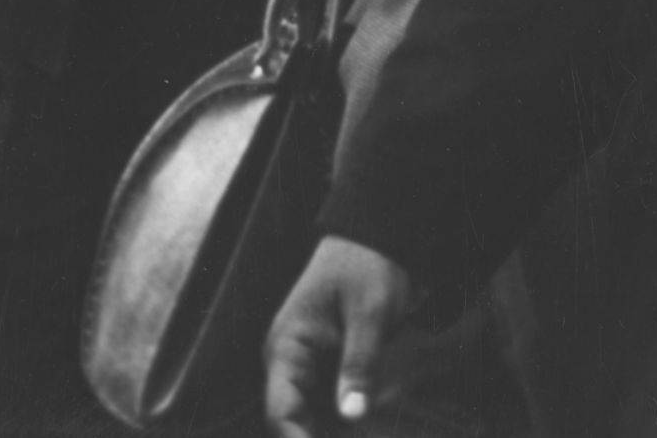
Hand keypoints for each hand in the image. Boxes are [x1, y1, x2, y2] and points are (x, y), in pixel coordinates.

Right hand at [266, 236, 414, 437]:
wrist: (376, 238)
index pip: (280, 412)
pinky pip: (333, 404)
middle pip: (296, 422)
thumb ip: (360, 363)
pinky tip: (371, 426)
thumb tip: (352, 415)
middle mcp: (289, 364)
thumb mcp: (371, 312)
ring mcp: (308, 368)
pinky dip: (349, 417)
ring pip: (316, 418)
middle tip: (362, 436)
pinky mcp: (328, 368)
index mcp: (286, 348)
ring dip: (338, 431)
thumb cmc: (368, 266)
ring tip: (373, 431)